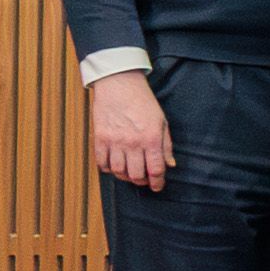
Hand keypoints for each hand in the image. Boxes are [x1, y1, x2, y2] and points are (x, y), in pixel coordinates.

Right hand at [86, 71, 173, 190]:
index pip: (155, 169)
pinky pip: (102, 162)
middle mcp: (132, 142)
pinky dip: (108, 169)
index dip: (157, 182)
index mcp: (151, 138)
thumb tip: (169, 165)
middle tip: (144, 180)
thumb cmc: (143, 102)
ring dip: (125, 177)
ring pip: (118, 171)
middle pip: (136, 174)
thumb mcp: (162, 121)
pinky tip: (114, 166)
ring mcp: (114, 141)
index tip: (157, 186)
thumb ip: (166, 145)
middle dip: (142, 181)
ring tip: (130, 174)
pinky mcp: (100, 138)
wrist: (119, 84)